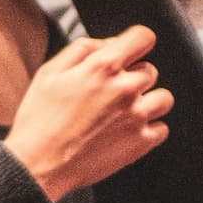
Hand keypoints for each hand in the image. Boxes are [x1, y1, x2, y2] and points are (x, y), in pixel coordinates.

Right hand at [4, 26, 171, 199]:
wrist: (39, 164)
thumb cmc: (40, 120)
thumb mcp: (50, 72)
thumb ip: (83, 49)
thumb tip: (109, 44)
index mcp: (103, 67)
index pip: (143, 38)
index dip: (136, 43)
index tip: (130, 52)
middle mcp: (125, 89)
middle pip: (150, 70)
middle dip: (133, 76)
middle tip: (110, 92)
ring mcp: (137, 117)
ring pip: (164, 98)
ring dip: (148, 101)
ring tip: (125, 112)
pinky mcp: (141, 143)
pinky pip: (162, 128)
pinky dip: (150, 129)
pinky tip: (128, 131)